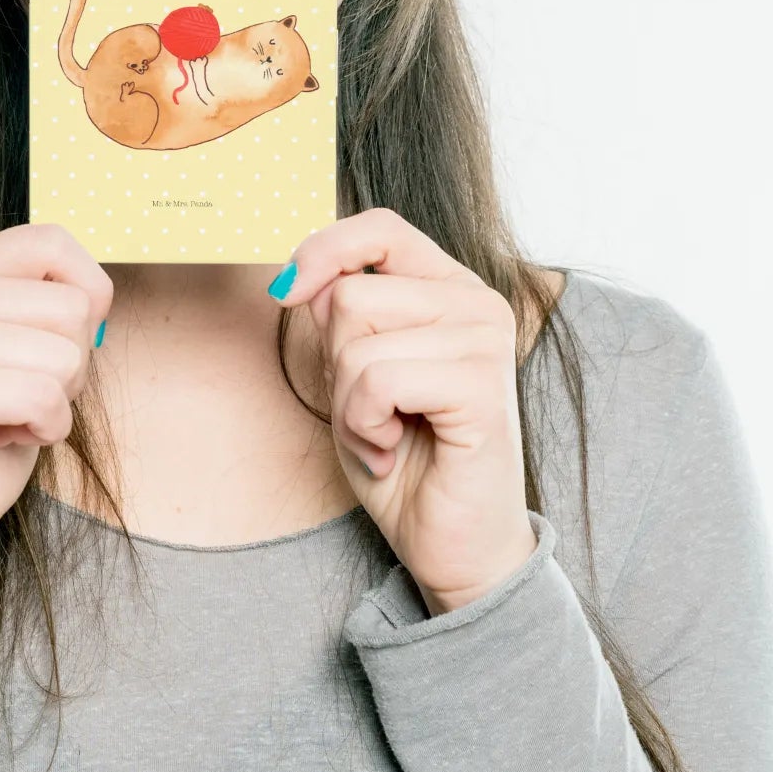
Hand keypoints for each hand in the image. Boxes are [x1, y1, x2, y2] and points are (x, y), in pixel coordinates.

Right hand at [0, 223, 110, 711]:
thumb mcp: (16, 358)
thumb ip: (46, 312)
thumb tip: (101, 293)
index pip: (53, 242)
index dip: (85, 297)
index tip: (54, 349)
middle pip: (71, 305)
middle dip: (68, 367)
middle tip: (16, 401)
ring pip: (64, 353)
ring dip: (54, 405)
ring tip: (3, 422)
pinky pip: (43, 395)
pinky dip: (42, 430)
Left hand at [276, 209, 536, 613]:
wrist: (448, 543)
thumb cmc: (402, 456)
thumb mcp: (352, 371)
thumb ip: (339, 315)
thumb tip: (302, 280)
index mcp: (448, 288)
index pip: (381, 228)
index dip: (324, 250)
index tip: (286, 293)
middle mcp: (476, 304)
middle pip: (350, 294)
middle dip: (335, 363)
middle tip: (370, 412)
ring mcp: (485, 343)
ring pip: (357, 341)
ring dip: (348, 403)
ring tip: (385, 434)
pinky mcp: (483, 389)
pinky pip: (378, 381)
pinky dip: (365, 425)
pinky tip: (394, 450)